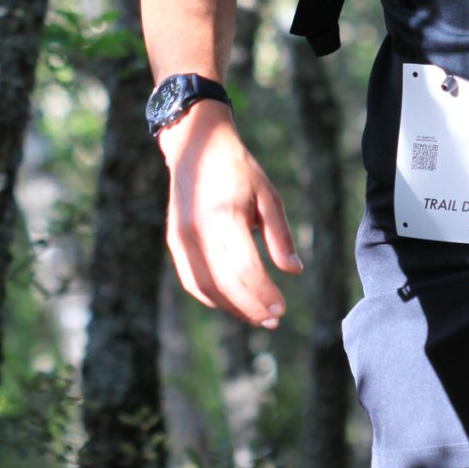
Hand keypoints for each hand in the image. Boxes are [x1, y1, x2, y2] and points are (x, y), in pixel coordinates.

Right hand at [161, 99, 301, 326]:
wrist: (196, 148)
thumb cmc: (238, 171)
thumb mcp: (268, 196)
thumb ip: (280, 236)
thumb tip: (294, 271)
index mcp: (225, 216)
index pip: (245, 268)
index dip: (263, 294)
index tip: (282, 308)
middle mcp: (198, 231)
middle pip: (225, 284)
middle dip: (250, 307)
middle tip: (273, 320)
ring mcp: (181, 238)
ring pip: (205, 288)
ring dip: (231, 308)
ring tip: (257, 317)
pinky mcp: (174, 242)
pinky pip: (191, 281)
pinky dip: (212, 298)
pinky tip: (232, 304)